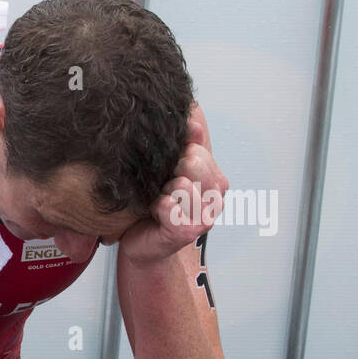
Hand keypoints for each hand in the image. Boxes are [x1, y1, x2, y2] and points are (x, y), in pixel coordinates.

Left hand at [118, 103, 228, 264]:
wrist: (141, 245)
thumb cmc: (153, 207)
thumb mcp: (169, 169)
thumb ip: (186, 143)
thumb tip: (192, 113)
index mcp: (215, 178)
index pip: (199, 148)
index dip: (177, 154)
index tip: (167, 170)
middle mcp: (216, 196)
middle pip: (194, 161)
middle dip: (169, 170)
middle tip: (159, 186)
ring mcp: (205, 216)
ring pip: (181, 183)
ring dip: (160, 190)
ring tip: (156, 199)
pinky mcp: (187, 232)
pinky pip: (167, 206)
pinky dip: (155, 207)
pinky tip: (153, 213)